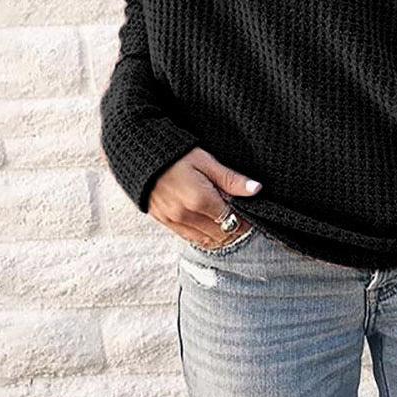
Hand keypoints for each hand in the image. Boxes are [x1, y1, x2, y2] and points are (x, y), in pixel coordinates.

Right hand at [146, 147, 260, 248]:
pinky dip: (204, 237)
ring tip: (228, 222)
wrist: (140, 155)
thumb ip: (231, 179)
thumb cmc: (176, 154)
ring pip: (206, 241)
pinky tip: (211, 227)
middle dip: (235, 229)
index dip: (245, 220)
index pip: (232, 221)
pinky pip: (190, 239)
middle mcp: (186, 215)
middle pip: (221, 235)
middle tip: (242, 218)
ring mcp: (174, 221)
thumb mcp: (206, 161)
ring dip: (221, 236)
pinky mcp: (164, 222)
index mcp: (200, 200)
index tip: (251, 214)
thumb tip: (256, 189)